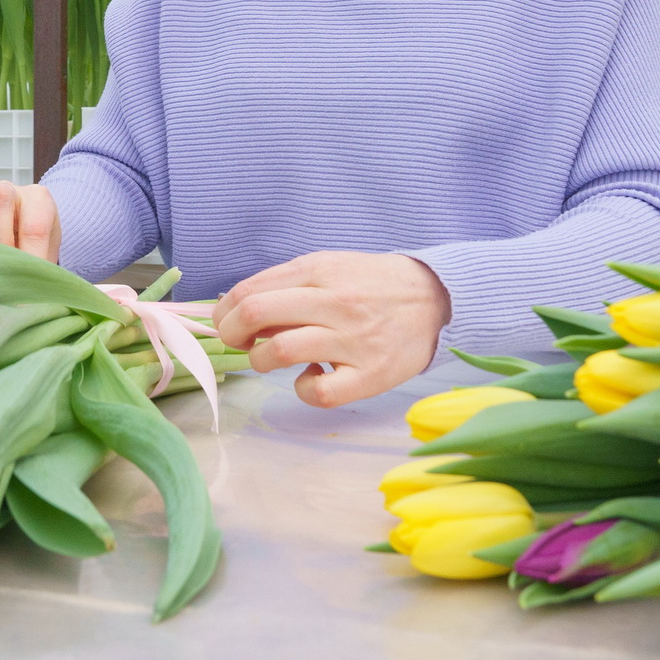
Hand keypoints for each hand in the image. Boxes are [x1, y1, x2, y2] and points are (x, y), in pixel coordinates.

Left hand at [211, 251, 450, 407]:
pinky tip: (311, 377)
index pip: (251, 290)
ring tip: (270, 360)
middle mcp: (334, 301)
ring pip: (279, 351)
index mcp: (319, 271)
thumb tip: (238, 309)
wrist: (434, 298)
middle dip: (231, 333)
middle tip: (238, 343)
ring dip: (259, 361)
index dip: (225, 311)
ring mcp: (352, 340)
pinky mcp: (369, 375)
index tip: (226, 322)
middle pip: (256, 314)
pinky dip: (303, 388)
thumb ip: (288, 284)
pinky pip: (319, 392)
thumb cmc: (371, 284)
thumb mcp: (330, 268)